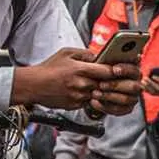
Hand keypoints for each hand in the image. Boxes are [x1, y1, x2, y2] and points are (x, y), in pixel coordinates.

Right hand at [15, 48, 141, 111]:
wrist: (33, 85)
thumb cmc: (49, 68)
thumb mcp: (67, 53)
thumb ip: (85, 54)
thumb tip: (100, 55)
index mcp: (81, 69)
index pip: (108, 71)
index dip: (117, 71)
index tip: (123, 69)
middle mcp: (82, 84)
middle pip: (107, 85)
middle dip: (114, 83)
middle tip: (124, 80)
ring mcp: (79, 97)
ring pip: (99, 95)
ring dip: (104, 91)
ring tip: (107, 85)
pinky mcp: (75, 105)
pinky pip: (89, 101)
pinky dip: (92, 97)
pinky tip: (92, 92)